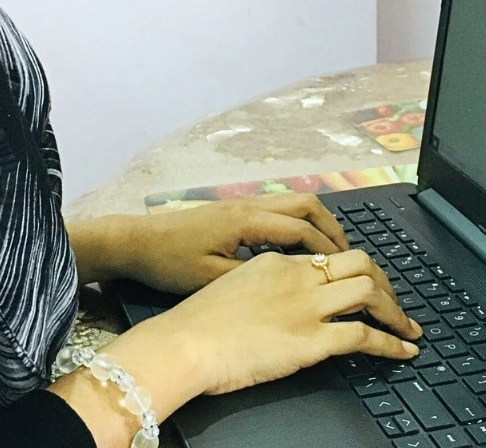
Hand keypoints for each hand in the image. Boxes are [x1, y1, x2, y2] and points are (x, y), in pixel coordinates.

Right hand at [49, 248, 421, 447]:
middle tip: (395, 305)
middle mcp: (298, 276)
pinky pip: (365, 337)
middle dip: (386, 284)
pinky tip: (403, 352)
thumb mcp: (229, 286)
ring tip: (408, 328)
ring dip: (396, 312)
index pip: (330, 256)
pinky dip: (391, 344)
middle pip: (360, 263)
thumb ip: (260, 286)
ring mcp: (307, 306)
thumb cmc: (195, 322)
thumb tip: (276, 299)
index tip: (367, 284)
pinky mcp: (311, 339)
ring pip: (370, 292)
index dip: (357, 270)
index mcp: (278, 262)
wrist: (183, 343)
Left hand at [71, 194, 351, 293]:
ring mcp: (241, 204)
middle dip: (331, 228)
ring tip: (331, 250)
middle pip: (305, 205)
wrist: (137, 242)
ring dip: (316, 221)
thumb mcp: (212, 278)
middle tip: (348, 255)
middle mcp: (249, 206)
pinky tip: (298, 247)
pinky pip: (278, 208)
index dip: (327, 250)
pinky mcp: (232, 210)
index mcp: (247, 221)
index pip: (301, 230)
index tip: (347, 270)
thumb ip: (253, 278)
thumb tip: (292, 283)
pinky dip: (298, 222)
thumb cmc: (170, 263)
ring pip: (292, 202)